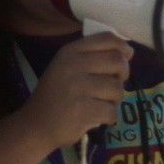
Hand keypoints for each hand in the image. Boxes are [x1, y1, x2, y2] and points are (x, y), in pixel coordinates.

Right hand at [18, 32, 132, 149]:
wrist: (35, 125)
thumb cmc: (56, 95)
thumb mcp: (66, 67)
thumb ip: (92, 57)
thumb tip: (127, 52)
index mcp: (70, 52)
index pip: (106, 39)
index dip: (123, 47)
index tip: (126, 57)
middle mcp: (73, 65)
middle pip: (117, 61)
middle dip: (123, 74)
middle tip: (115, 85)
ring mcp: (77, 87)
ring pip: (117, 88)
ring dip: (115, 99)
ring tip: (102, 103)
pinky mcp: (82, 110)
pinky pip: (111, 110)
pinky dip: (109, 117)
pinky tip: (97, 117)